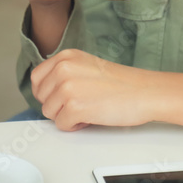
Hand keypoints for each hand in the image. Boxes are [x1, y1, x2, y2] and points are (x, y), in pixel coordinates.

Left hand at [29, 49, 157, 130]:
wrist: (145, 92)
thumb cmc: (123, 83)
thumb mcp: (87, 66)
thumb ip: (65, 73)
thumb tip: (47, 91)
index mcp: (66, 56)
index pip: (37, 78)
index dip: (48, 92)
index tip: (61, 97)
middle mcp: (63, 68)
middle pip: (42, 98)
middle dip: (58, 105)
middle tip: (81, 103)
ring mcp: (67, 88)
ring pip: (49, 113)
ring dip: (67, 116)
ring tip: (89, 108)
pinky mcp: (74, 107)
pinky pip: (61, 125)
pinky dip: (76, 126)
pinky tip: (92, 116)